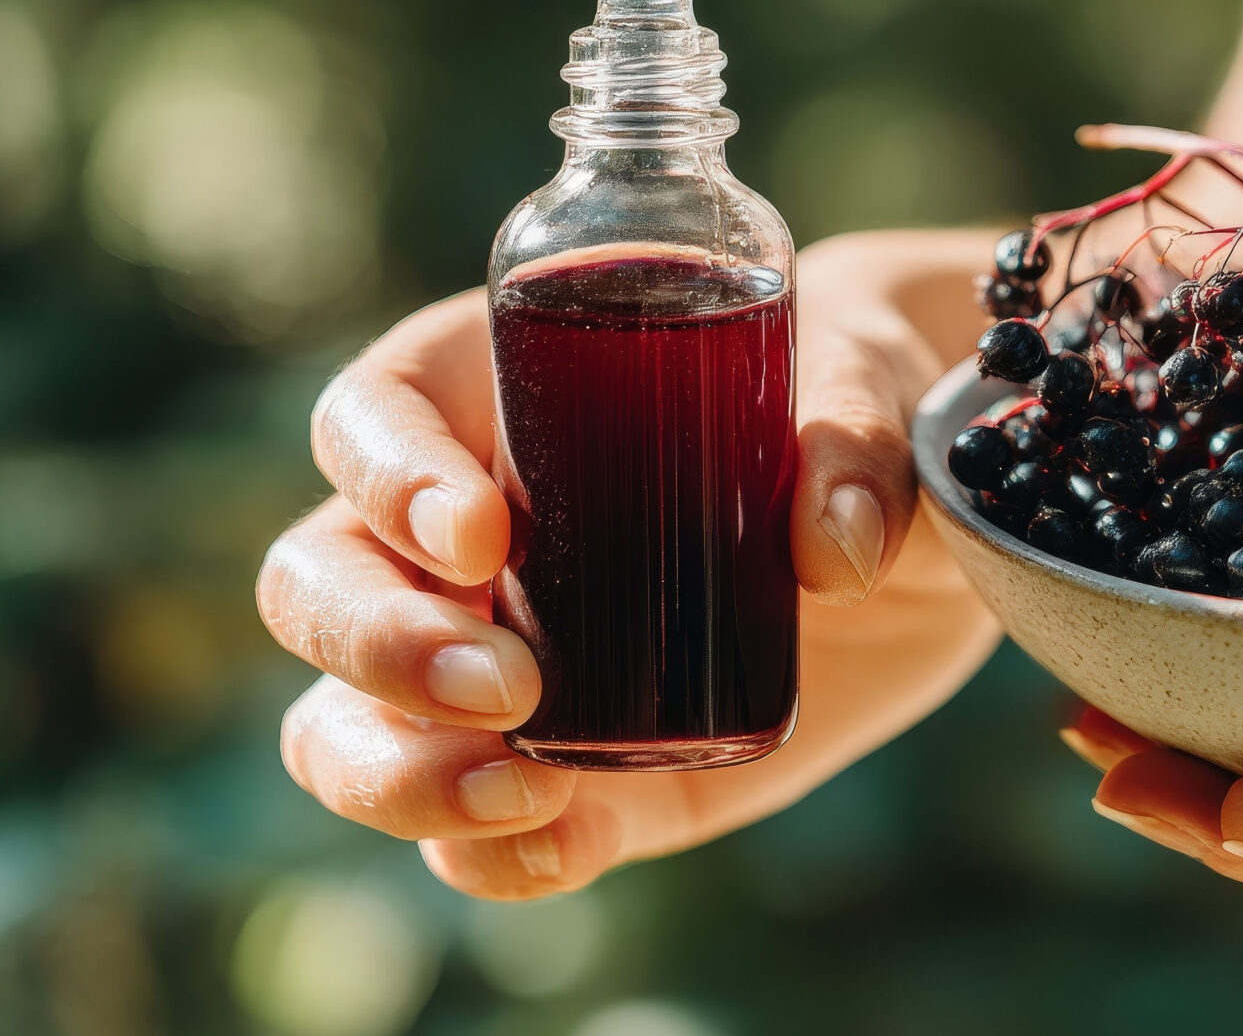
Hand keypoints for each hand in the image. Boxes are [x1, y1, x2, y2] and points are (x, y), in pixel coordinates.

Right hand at [258, 231, 1002, 898]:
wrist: (924, 529)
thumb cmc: (861, 402)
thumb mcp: (869, 385)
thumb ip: (855, 443)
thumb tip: (837, 548)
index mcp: (498, 390)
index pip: (372, 420)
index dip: (386, 476)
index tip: (479, 532)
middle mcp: (460, 535)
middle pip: (318, 584)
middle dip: (378, 644)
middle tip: (507, 682)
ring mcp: (503, 660)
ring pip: (348, 724)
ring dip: (395, 770)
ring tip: (522, 786)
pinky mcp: (576, 766)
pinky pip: (478, 831)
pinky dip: (491, 858)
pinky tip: (560, 844)